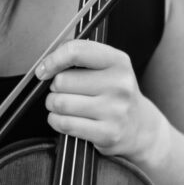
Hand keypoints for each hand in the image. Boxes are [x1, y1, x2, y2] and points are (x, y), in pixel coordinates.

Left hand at [35, 40, 168, 166]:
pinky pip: (65, 124)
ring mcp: (115, 110)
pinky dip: (56, 121)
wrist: (139, 126)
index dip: (53, 59)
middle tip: (63, 91)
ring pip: (60, 103)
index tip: (44, 69)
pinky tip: (65, 119)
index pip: (77, 51)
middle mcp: (120, 84)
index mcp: (119, 62)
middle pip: (62, 80)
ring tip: (63, 105)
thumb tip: (47, 63)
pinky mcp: (107, 133)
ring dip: (53, 105)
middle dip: (55, 87)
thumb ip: (80, 57)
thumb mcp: (108, 67)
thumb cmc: (115, 93)